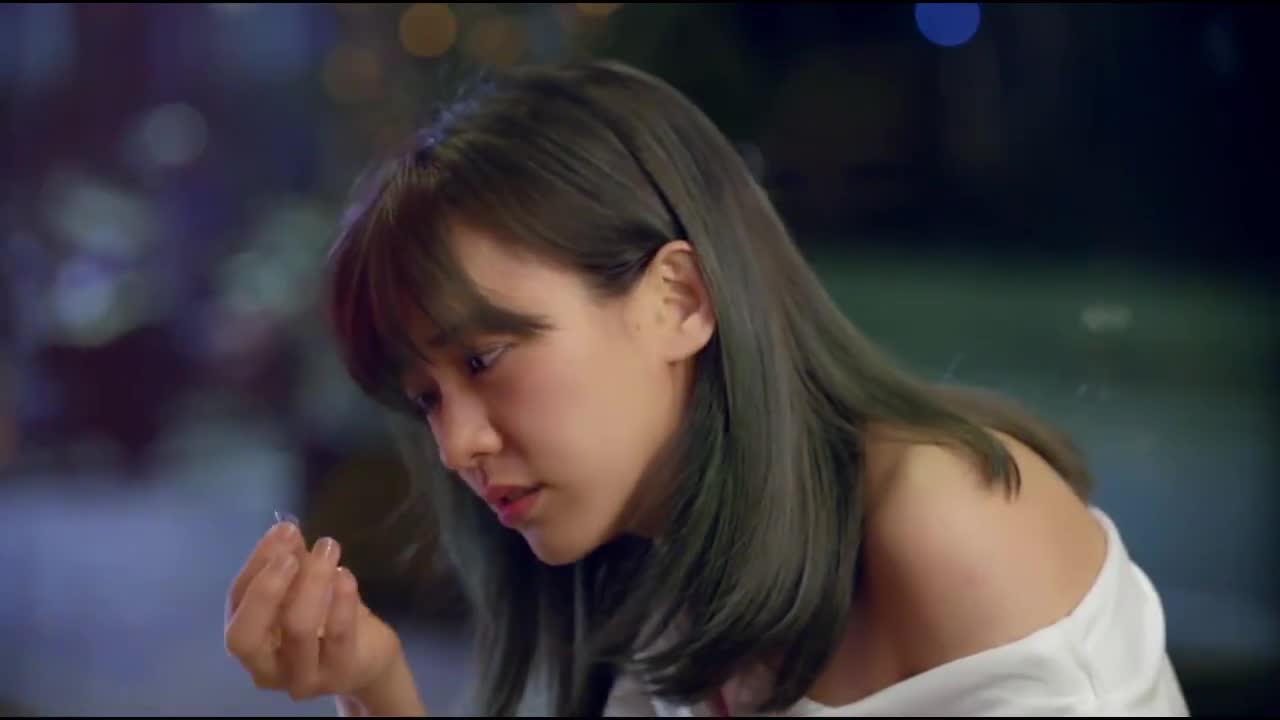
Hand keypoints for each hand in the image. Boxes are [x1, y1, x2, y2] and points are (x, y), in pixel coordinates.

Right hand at [223, 520, 404, 702]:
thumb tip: (285, 529)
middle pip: (245, 636)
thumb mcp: (305, 590)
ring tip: (328, 549)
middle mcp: (264, 668)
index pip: (237, 602)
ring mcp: (301, 679)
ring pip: (297, 630)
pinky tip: (345, 574)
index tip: (282, 531)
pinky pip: (337, 635)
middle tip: (291, 555)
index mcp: (249, 639)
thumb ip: (292, 563)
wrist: (370, 660)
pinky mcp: (339, 675)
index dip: (257, 564)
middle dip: (265, 590)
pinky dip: (341, 598)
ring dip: (312, 581)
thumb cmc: (327, 621)